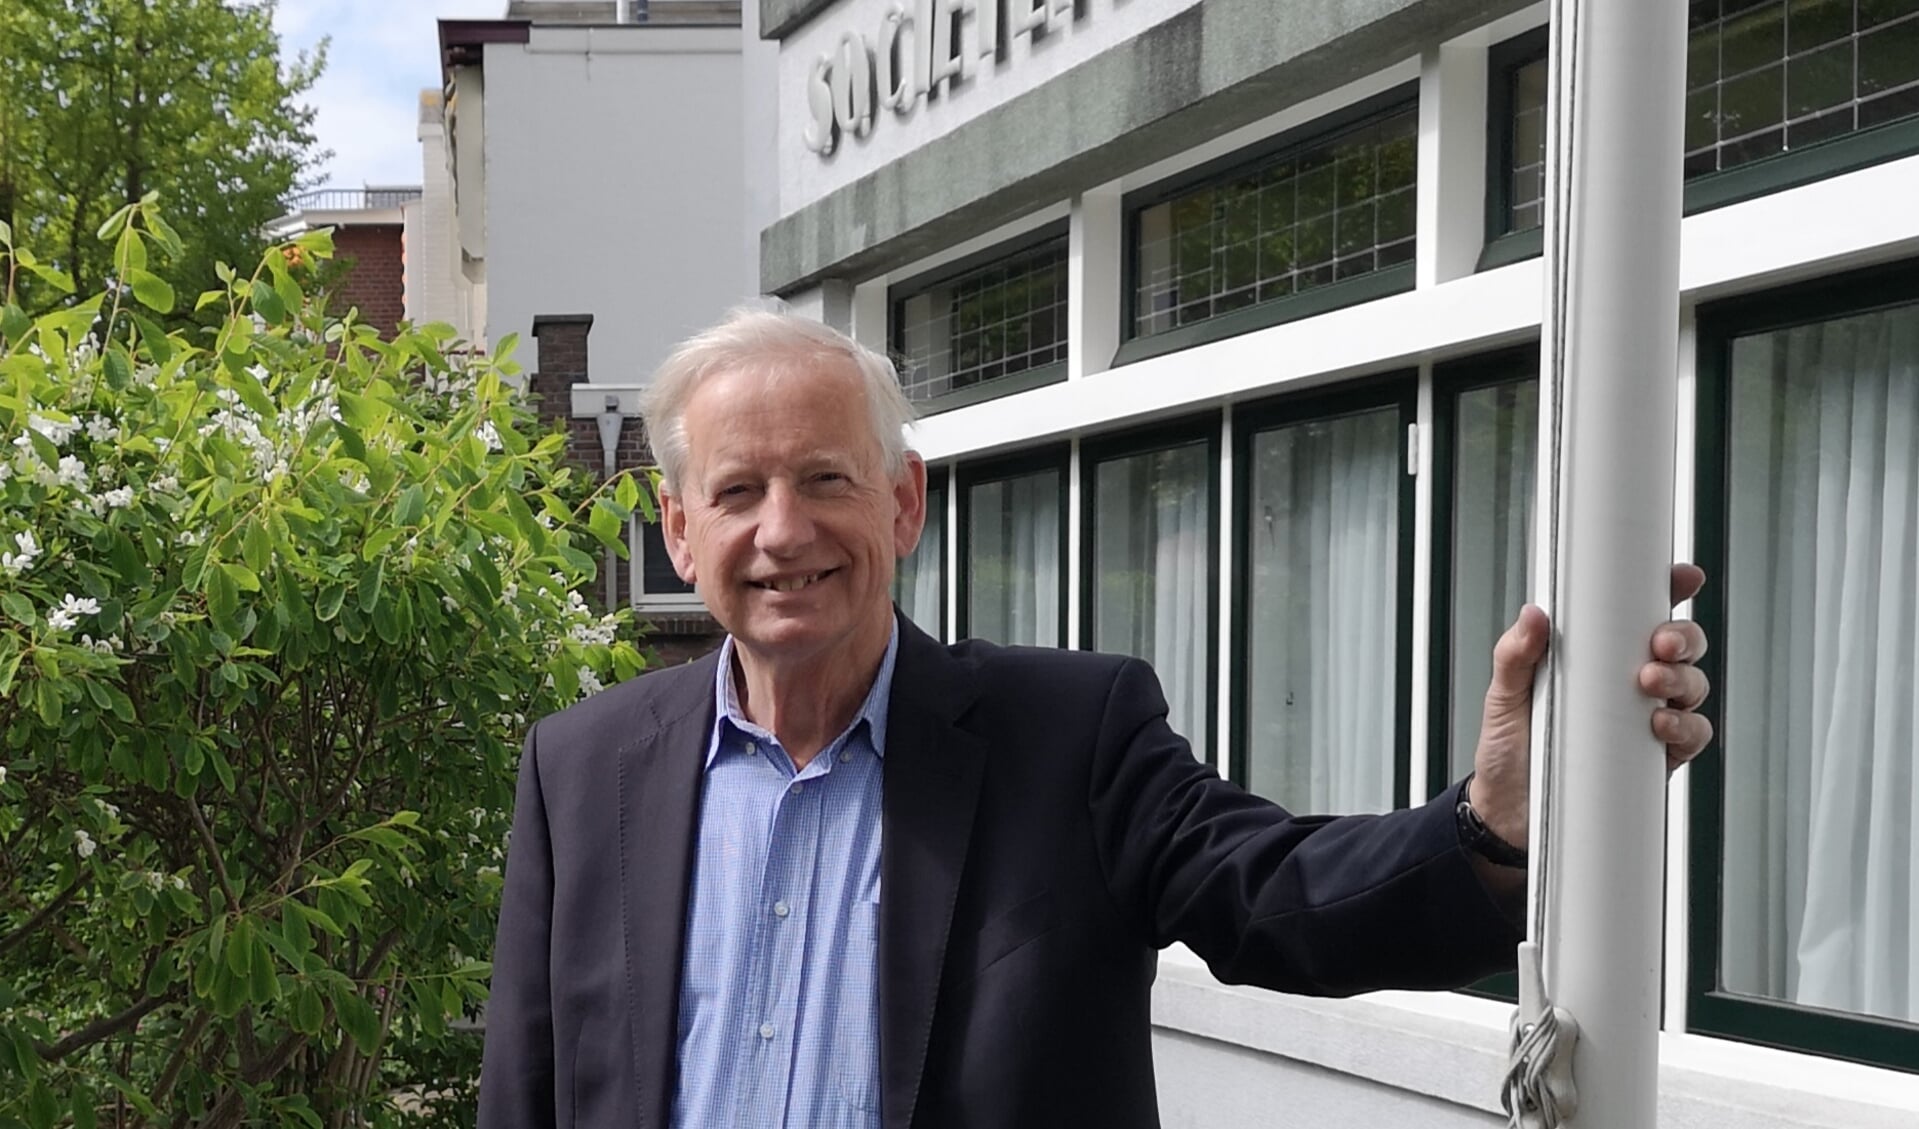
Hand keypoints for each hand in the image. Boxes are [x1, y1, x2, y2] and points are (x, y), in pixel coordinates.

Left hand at [1468, 564, 1713, 848]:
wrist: (1508, 810)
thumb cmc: (1509, 745)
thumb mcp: (1504, 694)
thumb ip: (1515, 655)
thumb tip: (1533, 614)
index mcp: (1597, 656)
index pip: (1641, 615)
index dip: (1668, 591)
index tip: (1681, 577)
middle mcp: (1629, 683)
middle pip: (1679, 647)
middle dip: (1681, 637)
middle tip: (1659, 642)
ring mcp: (1645, 719)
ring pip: (1692, 687)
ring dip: (1683, 679)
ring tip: (1650, 682)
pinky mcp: (1654, 758)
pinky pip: (1690, 736)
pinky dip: (1685, 727)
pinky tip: (1660, 725)